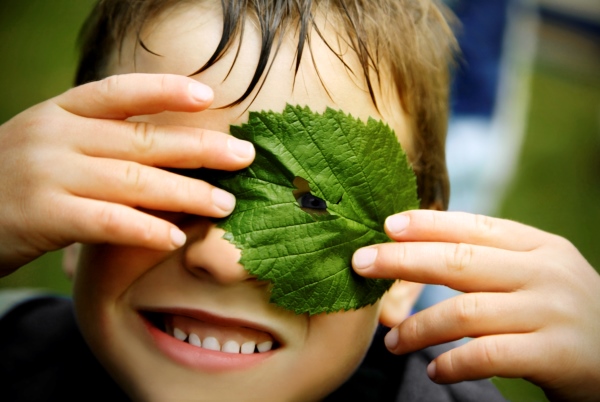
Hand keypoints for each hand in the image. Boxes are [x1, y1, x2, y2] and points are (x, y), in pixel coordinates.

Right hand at [0, 73, 254, 274]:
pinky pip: (107, 221)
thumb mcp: (52, 143)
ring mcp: (49, 173)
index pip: (120, 92)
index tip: (208, 96)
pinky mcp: (43, 215)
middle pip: (143, 139)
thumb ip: (99, 141)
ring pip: (134, 181)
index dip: (166, 90)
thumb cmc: (17, 179)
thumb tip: (169, 151)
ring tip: (225, 204)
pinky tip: (176, 238)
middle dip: (200, 148)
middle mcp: (57, 135)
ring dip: (187, 193)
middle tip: (244, 156)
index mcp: (61, 110)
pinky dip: (145, 229)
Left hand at [353, 210, 599, 400]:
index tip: (387, 225)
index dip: (427, 224)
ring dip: (419, 327)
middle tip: (362, 263)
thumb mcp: (538, 272)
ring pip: (466, 312)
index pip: (474, 227)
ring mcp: (551, 312)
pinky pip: (489, 355)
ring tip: (391, 341)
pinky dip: (454, 363)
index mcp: (538, 246)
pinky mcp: (556, 355)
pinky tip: (433, 370)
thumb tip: (421, 247)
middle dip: (404, 261)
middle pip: (461, 261)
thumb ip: (493, 259)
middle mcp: (544, 272)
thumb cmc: (562, 312)